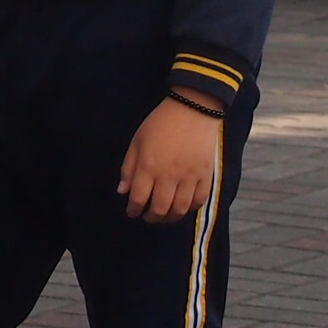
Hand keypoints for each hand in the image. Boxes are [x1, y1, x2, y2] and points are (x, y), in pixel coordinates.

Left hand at [117, 90, 224, 221]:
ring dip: (169, 218)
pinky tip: (182, 208)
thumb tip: (122, 191)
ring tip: (163, 216)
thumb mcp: (137, 140)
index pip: (139, 198)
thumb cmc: (160, 123)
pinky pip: (198, 202)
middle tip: (147, 216)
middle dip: (150, 217)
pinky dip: (189, 210)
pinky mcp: (205, 176)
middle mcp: (169, 175)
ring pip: (179, 210)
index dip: (133, 209)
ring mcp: (189, 177)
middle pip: (159, 209)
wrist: (192, 109)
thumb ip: (129, 167)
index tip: (131, 211)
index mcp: (149, 166)